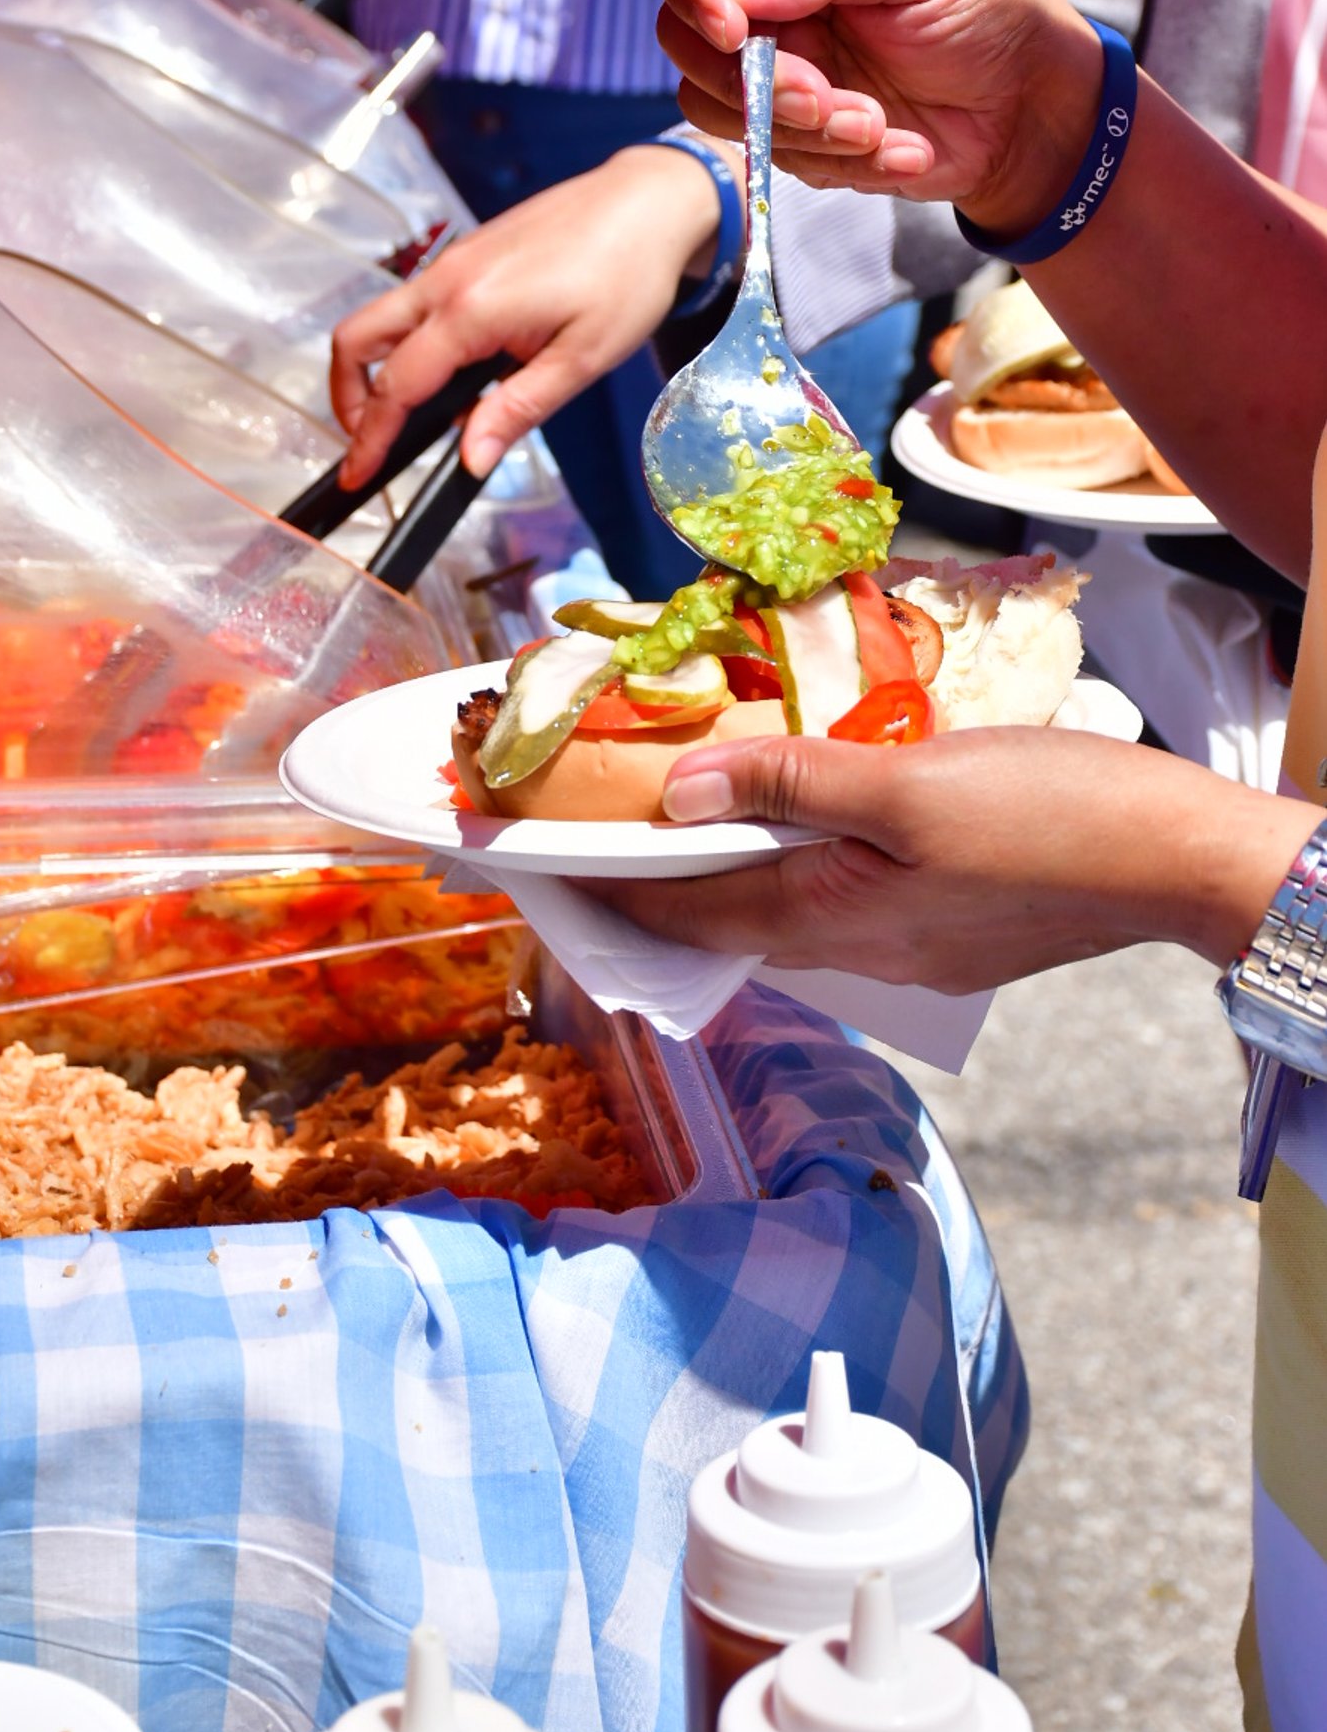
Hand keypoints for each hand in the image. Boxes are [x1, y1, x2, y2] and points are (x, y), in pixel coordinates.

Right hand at [330, 148, 721, 487]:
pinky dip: (409, 343)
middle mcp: (447, 280)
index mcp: (471, 309)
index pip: (396, 386)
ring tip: (414, 415)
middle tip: (370, 444)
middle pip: (356, 340)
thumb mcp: (582, 359)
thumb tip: (471, 459)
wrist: (647, 202)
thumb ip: (517, 411)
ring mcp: (452, 262)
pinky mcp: (466, 254)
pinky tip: (456, 373)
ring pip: (380, 318)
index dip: (370, 439)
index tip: (356, 476)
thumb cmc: (627, 274)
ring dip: (375, 369)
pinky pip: (415, 302)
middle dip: (348, 399)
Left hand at [593, 726, 1321, 990]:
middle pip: (732, 921)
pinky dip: (799, 870)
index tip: (552, 870)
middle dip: (662, 889)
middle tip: (603, 848)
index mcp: (835, 916)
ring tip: (690, 831)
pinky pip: (844, 905)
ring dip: (733, 878)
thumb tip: (680, 792)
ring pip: (789, 913)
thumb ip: (792, 783)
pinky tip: (807, 833)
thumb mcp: (909, 783)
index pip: (693, 913)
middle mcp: (861, 948)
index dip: (618, 891)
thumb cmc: (1050, 816)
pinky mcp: (953, 930)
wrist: (1179, 860)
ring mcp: (911, 947)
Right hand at [643, 0, 1107, 240]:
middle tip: (829, 96)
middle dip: (754, 80)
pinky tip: (901, 145)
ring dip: (799, 128)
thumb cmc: (988, 7)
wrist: (1030, 107)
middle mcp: (766, 0)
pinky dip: (839, 160)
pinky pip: (771, 157)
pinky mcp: (793, 134)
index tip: (730, 27)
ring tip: (878, 124)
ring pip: (716, 107)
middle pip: (683, 37)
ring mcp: (775, 69)